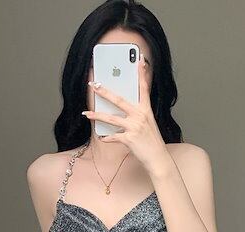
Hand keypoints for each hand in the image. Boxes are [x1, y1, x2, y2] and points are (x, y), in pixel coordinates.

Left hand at [83, 53, 170, 173]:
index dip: (141, 74)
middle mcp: (140, 116)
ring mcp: (134, 127)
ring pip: (111, 119)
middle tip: (94, 85)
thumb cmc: (152, 141)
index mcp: (146, 110)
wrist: (157, 158)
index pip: (143, 88)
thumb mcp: (148, 124)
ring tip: (87, 113)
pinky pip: (113, 137)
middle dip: (104, 92)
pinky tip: (101, 138)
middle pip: (119, 100)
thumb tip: (122, 111)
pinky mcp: (129, 139)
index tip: (139, 61)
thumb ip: (137, 115)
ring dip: (97, 116)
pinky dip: (107, 138)